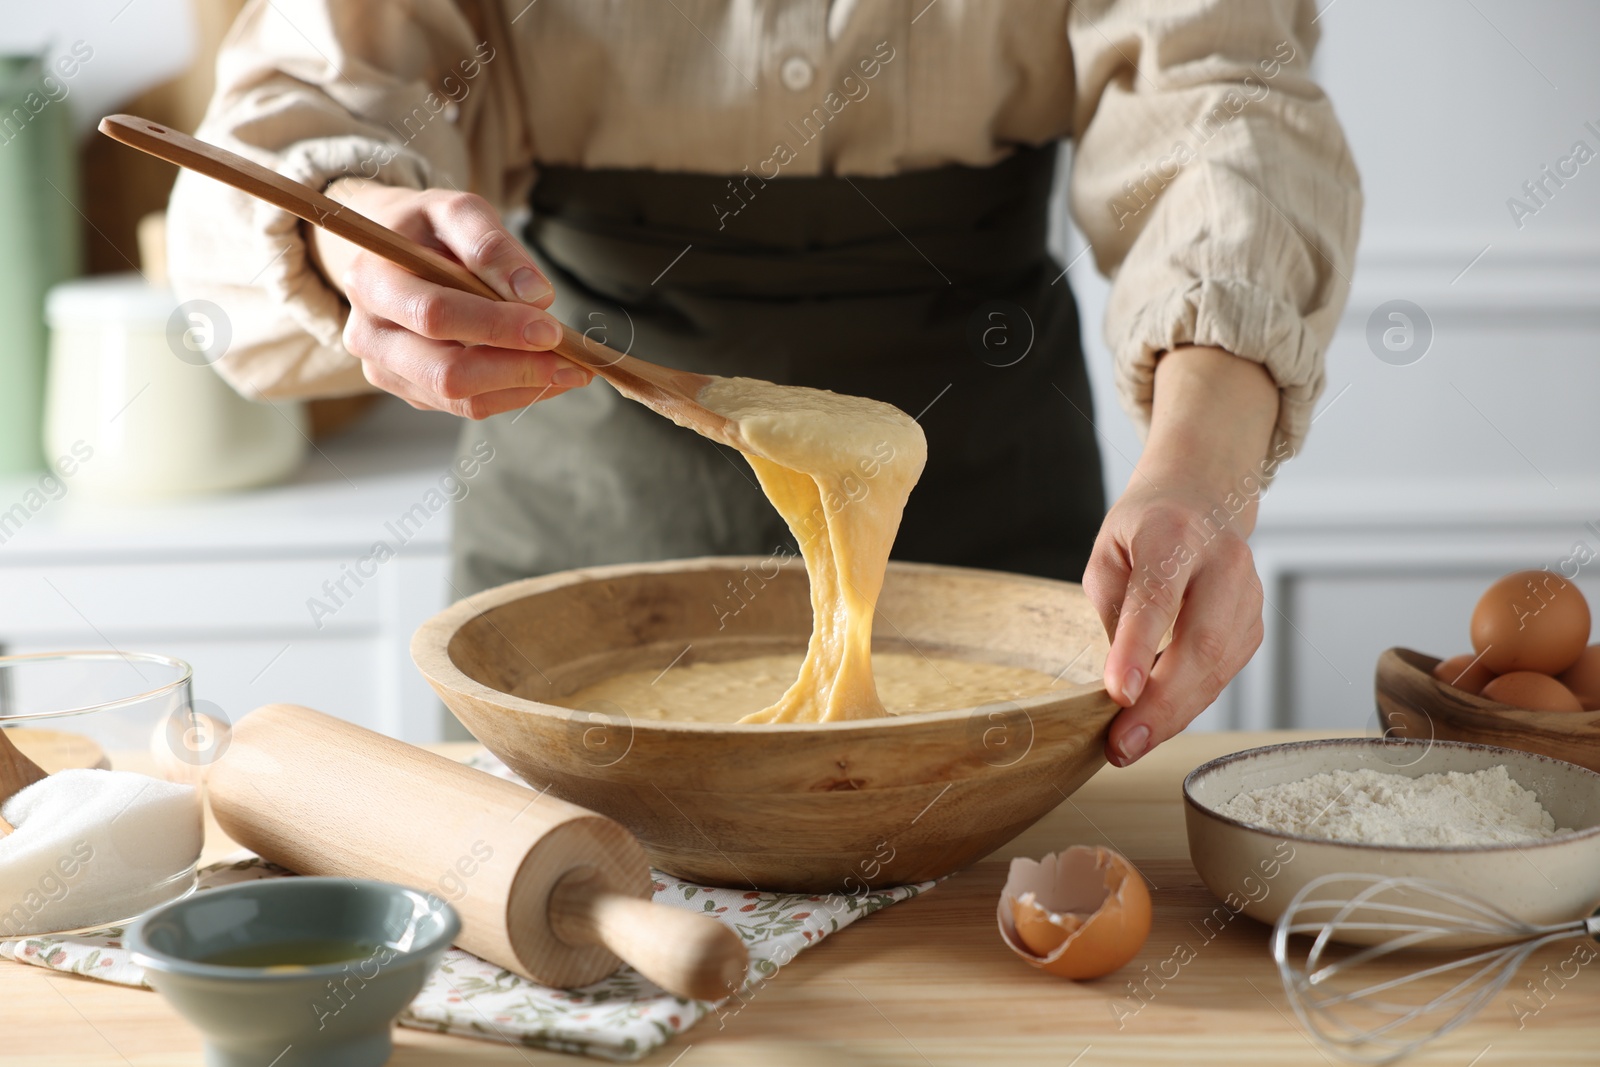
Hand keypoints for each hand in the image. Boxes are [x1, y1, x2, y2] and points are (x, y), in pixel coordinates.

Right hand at [311, 178, 591, 418]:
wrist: (390, 253)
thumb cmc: (426, 229)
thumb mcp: (455, 212)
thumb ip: (492, 245)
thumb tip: (537, 296)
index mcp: (371, 281)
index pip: (435, 315)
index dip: (497, 326)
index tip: (551, 329)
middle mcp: (368, 334)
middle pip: (447, 373)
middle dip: (518, 369)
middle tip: (573, 359)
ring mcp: (386, 370)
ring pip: (462, 399)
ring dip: (525, 388)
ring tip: (572, 369)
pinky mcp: (411, 391)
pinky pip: (468, 405)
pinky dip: (515, 393)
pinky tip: (547, 375)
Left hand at [1084, 480, 1264, 765]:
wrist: (1202, 498)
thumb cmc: (1145, 529)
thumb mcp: (1109, 554)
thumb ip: (1114, 611)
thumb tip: (1123, 684)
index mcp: (1174, 533)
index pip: (1157, 598)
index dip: (1138, 649)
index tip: (1118, 693)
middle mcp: (1222, 561)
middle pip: (1200, 642)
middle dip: (1161, 704)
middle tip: (1122, 744)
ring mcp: (1248, 593)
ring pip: (1218, 666)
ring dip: (1175, 714)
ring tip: (1131, 744)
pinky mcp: (1255, 622)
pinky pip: (1224, 673)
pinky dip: (1191, 702)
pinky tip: (1160, 720)